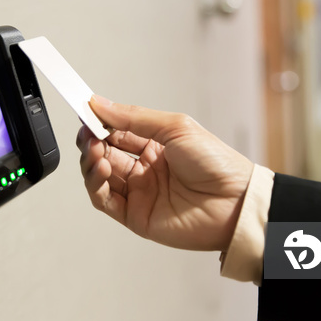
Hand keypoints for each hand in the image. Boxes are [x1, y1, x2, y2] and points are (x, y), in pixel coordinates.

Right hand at [76, 96, 254, 251]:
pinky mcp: (135, 216)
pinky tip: (100, 168)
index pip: (117, 132)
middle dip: (92, 141)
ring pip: (100, 176)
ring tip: (96, 150)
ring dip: (92, 161)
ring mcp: (139, 193)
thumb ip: (134, 118)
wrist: (235, 201)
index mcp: (155, 146)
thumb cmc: (216, 163)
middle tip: (88, 132)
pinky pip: (105, 201)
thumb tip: (101, 104)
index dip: (100, 122)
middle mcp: (144, 169)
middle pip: (104, 153)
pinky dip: (95, 184)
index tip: (85, 110)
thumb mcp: (175, 127)